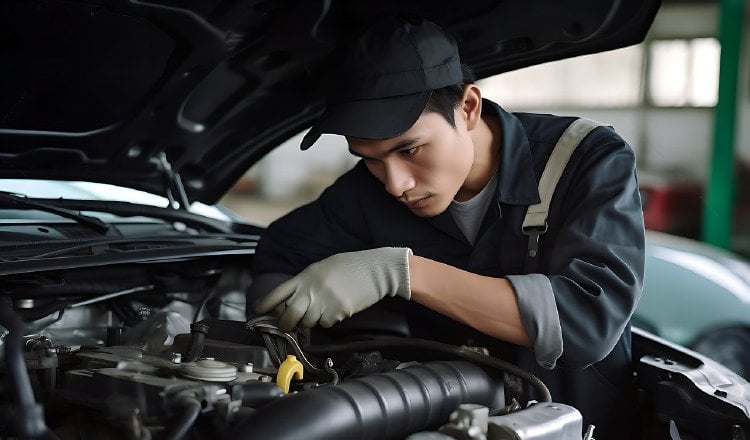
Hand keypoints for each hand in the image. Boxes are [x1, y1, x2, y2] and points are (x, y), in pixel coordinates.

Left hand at [255, 247, 411, 330]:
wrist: (377, 269)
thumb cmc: (352, 266)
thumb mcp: (324, 268)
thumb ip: (308, 282)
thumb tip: (294, 300)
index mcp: (306, 275)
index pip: (278, 292)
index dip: (265, 303)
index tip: (258, 311)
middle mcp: (312, 289)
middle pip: (289, 315)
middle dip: (286, 324)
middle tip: (288, 326)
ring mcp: (325, 301)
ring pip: (308, 322)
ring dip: (313, 320)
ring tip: (325, 307)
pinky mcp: (338, 311)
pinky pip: (326, 324)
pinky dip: (330, 320)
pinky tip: (339, 308)